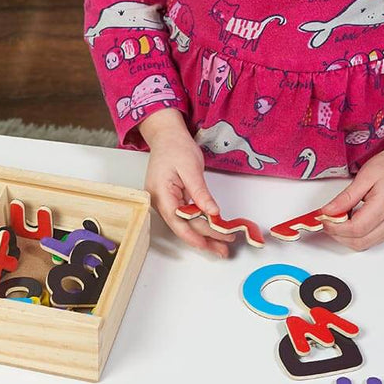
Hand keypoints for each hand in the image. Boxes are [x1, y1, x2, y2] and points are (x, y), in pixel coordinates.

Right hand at [140, 109, 234, 257]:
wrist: (166, 136)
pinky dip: (199, 224)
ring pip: (184, 224)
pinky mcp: (170, 200)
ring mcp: (163, 202)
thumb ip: (200, 192)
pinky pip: (185, 216)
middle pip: (182, 227)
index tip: (213, 243)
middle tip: (225, 247)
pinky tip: (211, 230)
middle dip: (204, 239)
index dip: (196, 236)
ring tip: (221, 244)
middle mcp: (159, 201)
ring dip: (203, 234)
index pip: (178, 222)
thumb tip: (212, 213)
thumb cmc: (175, 147)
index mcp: (160, 193)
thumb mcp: (191, 168)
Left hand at [320, 130, 383, 250]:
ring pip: (365, 244)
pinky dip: (356, 235)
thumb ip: (345, 197)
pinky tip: (350, 221)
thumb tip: (328, 211)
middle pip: (360, 241)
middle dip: (338, 235)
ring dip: (346, 237)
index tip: (323, 220)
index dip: (335, 228)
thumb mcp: (364, 176)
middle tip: (327, 221)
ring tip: (338, 220)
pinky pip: (371, 240)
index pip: (356, 228)